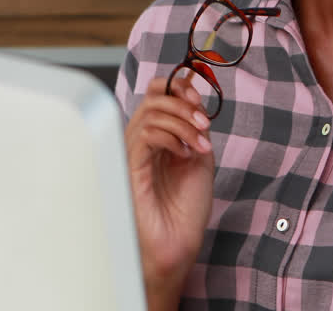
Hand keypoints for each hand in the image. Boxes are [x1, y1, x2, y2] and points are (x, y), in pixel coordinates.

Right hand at [124, 75, 215, 308]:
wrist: (177, 245)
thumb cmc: (185, 210)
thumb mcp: (200, 158)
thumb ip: (195, 127)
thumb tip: (194, 97)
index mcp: (156, 137)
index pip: (156, 94)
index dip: (178, 87)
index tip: (200, 100)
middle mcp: (141, 141)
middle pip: (152, 97)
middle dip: (182, 102)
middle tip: (203, 122)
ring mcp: (133, 153)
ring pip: (150, 112)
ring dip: (183, 122)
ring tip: (200, 143)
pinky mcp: (130, 167)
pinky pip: (145, 134)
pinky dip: (171, 137)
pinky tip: (185, 155)